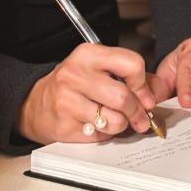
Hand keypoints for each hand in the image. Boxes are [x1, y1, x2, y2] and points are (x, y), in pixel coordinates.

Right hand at [18, 44, 158, 144]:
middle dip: (138, 112)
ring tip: (115, 120)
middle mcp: (75, 75)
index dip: (143, 84)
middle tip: (141, 117)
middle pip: (124, 97)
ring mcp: (67, 101)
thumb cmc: (72, 85)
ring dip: (122, 124)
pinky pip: (101, 135)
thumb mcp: (97, 68)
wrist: (35, 104)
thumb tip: (155, 91)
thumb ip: (127, 75)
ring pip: (115, 120)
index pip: (131, 63)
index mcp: (87, 55)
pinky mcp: (65, 126)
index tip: (145, 96)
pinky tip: (98, 125)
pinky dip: (106, 134)